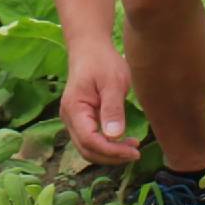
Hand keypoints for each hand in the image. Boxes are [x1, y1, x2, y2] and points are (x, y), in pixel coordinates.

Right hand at [59, 48, 140, 163]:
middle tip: (136, 153)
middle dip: (111, 156)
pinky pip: (90, 140)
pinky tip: (123, 141)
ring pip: (88, 148)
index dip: (111, 151)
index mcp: (74, 109)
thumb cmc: (102, 62)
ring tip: (132, 148)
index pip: (90, 141)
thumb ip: (113, 109)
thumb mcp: (113, 83)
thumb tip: (114, 136)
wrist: (90, 48)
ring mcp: (73, 120)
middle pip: (87, 150)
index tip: (134, 151)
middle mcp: (69, 118)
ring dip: (109, 153)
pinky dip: (106, 146)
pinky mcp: (80, 119)